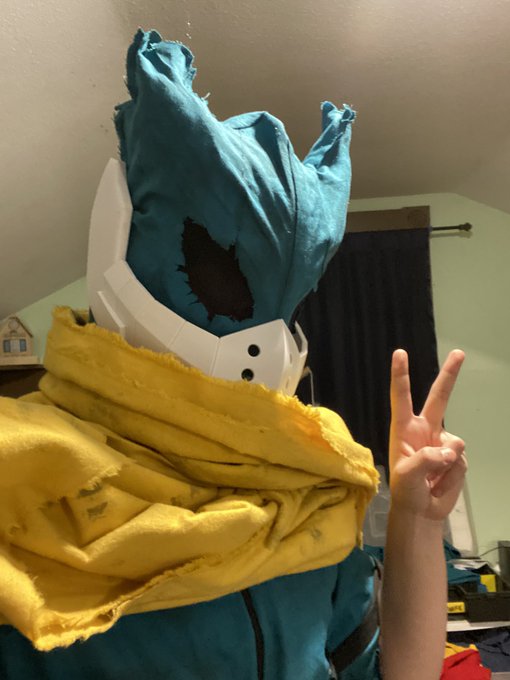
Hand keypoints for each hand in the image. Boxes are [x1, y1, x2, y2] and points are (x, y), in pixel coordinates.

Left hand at [389, 349, 466, 521]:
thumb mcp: (407, 476)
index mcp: (404, 429)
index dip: (401, 376)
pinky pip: (461, 461)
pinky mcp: (456, 457)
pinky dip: (454, 475)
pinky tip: (441, 483)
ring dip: (447, 463)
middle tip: (459, 352)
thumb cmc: (405, 490)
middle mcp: (424, 430)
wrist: (421, 511)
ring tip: (432, 480)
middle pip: (440, 397)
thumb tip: (450, 450)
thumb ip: (427, 459)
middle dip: (450, 374)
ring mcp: (442, 442)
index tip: (399, 353)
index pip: (401, 398)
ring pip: (455, 442)